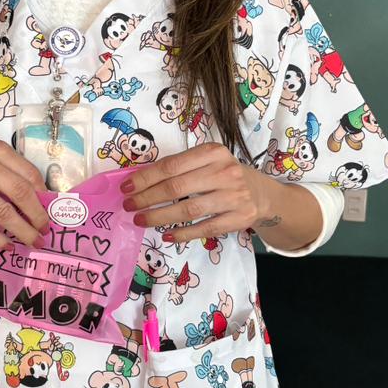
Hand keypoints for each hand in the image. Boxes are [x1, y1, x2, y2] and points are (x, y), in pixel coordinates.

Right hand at [0, 137, 49, 250]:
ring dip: (22, 230)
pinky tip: (7, 244)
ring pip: (1, 211)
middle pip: (19, 192)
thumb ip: (5, 168)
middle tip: (46, 229)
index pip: (26, 171)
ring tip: (33, 241)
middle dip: (37, 214)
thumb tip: (38, 196)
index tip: (51, 208)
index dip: (43, 193)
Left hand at [120, 144, 268, 243]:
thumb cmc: (224, 175)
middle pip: (177, 187)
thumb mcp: (207, 162)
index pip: (171, 165)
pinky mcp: (239, 217)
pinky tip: (167, 235)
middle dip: (147, 198)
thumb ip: (180, 167)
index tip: (126, 187)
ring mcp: (234, 196)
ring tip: (141, 220)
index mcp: (212, 152)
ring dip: (160, 216)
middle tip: (129, 206)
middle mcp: (224, 172)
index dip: (146, 177)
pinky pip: (205, 228)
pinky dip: (183, 233)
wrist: (261, 193)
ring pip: (189, 209)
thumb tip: (139, 180)